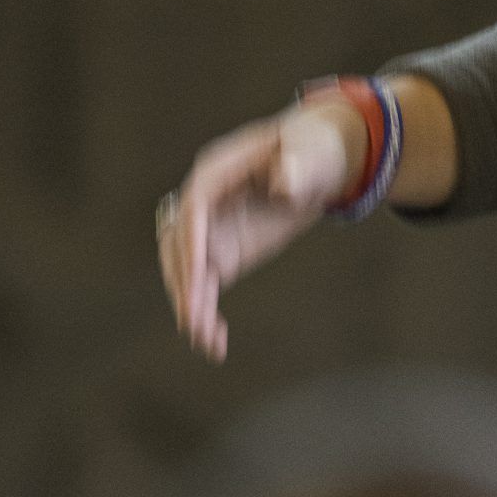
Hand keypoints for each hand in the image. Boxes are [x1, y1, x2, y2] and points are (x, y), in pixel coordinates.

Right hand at [156, 101, 362, 362]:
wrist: (318, 163)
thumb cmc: (314, 151)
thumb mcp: (313, 154)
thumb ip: (299, 166)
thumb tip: (284, 184)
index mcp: (218, 169)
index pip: (194, 205)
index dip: (193, 238)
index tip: (200, 273)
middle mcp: (203, 202)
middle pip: (178, 242)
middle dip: (185, 280)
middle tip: (195, 318)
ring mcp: (208, 230)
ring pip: (186, 271)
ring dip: (191, 304)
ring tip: (206, 341)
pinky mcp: (221, 254)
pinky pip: (204, 287)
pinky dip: (205, 313)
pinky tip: (216, 345)